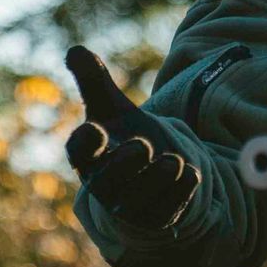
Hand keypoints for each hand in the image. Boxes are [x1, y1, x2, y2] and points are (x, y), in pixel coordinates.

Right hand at [64, 45, 201, 230]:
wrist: (152, 170)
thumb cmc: (124, 136)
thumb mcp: (111, 107)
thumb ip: (94, 81)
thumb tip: (75, 49)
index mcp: (90, 157)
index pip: (79, 153)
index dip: (85, 144)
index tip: (95, 130)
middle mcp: (106, 185)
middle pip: (107, 183)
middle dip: (125, 165)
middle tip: (143, 146)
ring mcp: (132, 205)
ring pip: (140, 199)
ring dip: (158, 179)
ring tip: (172, 160)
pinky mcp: (158, 217)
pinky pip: (169, 209)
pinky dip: (181, 191)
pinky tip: (190, 172)